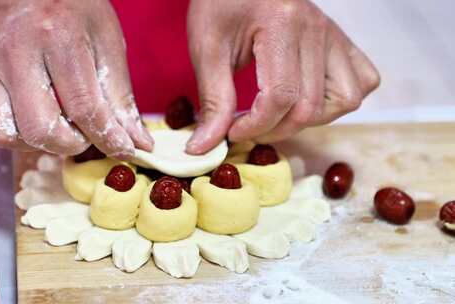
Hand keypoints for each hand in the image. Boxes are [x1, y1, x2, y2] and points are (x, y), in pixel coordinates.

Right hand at [0, 0, 152, 157]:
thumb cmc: (76, 15)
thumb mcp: (109, 45)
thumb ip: (121, 98)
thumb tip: (138, 144)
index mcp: (58, 40)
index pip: (84, 107)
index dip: (108, 138)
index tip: (124, 151)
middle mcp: (16, 54)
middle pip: (40, 129)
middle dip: (70, 145)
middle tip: (83, 133)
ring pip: (5, 136)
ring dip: (36, 144)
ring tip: (55, 126)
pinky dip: (6, 136)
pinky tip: (26, 120)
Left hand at [186, 0, 379, 153]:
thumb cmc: (220, 4)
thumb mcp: (207, 48)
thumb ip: (212, 101)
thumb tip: (203, 148)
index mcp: (282, 25)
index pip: (280, 97)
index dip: (254, 127)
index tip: (232, 132)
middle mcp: (316, 29)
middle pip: (310, 106)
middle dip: (275, 129)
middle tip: (247, 126)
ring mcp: (333, 34)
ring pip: (345, 99)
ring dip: (310, 119)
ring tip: (277, 114)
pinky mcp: (340, 40)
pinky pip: (363, 79)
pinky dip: (338, 100)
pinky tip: (306, 98)